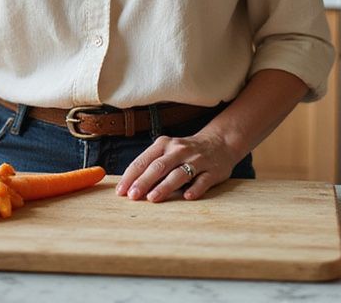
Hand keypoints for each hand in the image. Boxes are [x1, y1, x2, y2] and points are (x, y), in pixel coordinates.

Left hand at [116, 130, 240, 201]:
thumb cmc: (185, 152)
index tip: (121, 191)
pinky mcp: (213, 171)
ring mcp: (197, 160)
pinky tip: (186, 197)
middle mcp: (179, 150)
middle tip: (132, 196)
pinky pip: (203, 181)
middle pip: (159, 166)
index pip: (143, 161)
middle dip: (144, 181)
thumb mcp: (167, 151)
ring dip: (165, 186)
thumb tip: (130, 186)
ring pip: (179, 173)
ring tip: (152, 198)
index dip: (131, 176)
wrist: (219, 142)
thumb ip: (151, 166)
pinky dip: (195, 189)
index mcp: (164, 144)